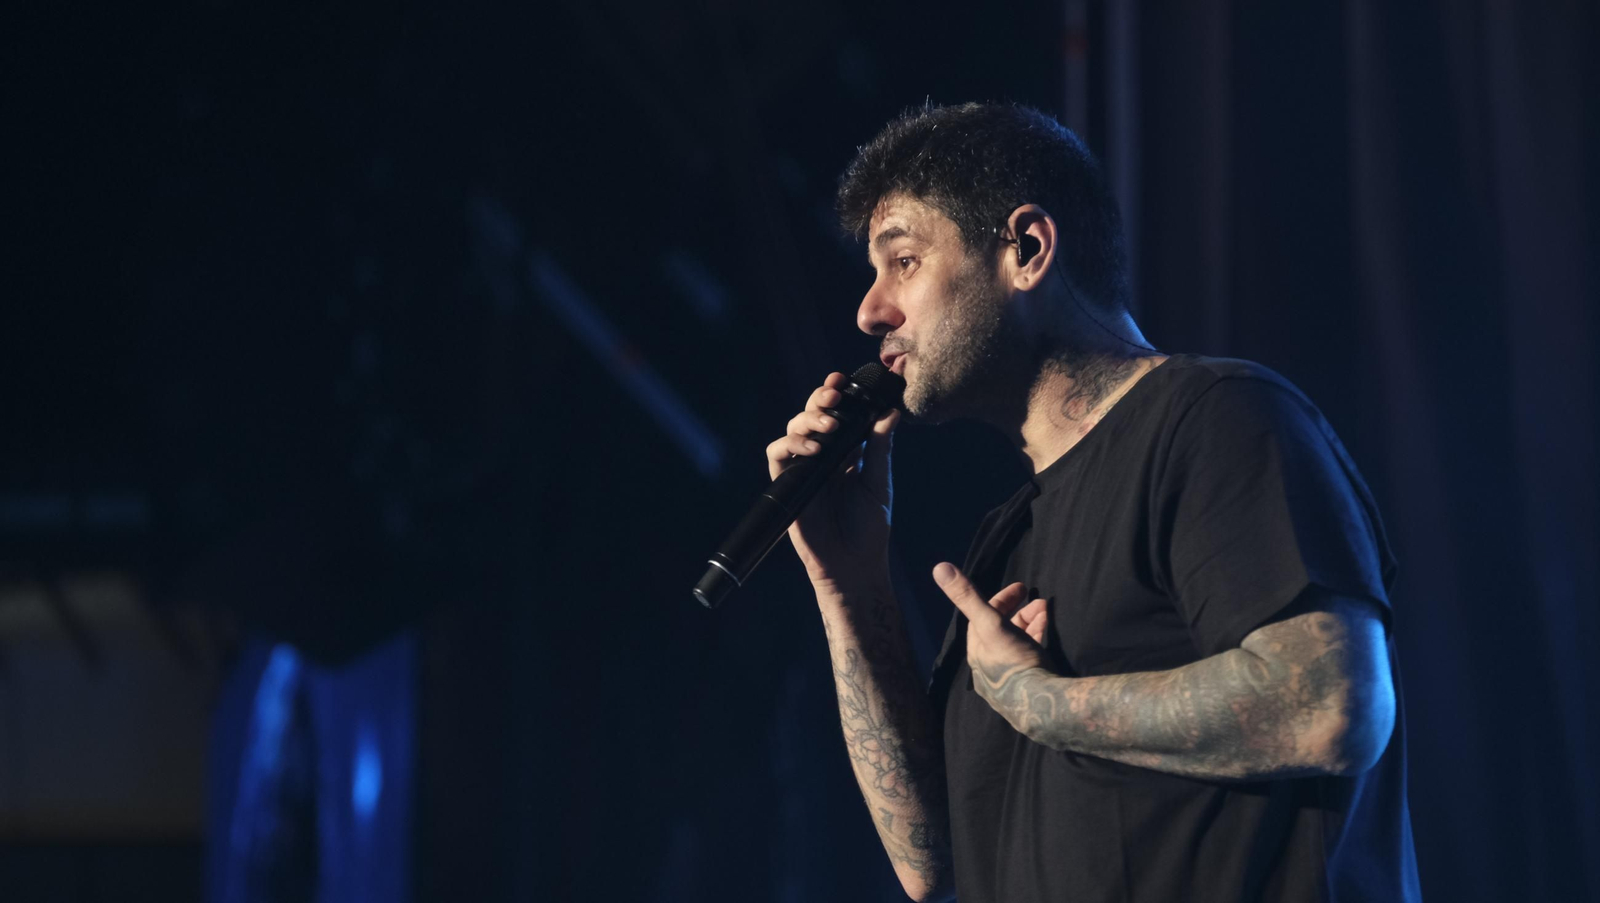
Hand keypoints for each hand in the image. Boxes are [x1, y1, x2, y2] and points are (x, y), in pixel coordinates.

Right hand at [766, 372, 900, 592]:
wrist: (854, 565)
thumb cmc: (870, 529)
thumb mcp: (880, 484)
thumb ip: (881, 448)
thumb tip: (890, 412)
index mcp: (845, 453)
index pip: (836, 415)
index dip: (835, 394)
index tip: (844, 380)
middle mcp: (822, 458)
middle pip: (811, 415)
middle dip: (819, 399)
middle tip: (835, 395)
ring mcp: (802, 470)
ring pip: (792, 429)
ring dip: (808, 420)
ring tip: (829, 426)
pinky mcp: (786, 486)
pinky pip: (777, 456)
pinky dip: (792, 445)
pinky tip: (814, 450)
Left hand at [933, 563, 1052, 730]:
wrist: (1043, 705)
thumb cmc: (1013, 662)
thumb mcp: (990, 624)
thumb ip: (967, 597)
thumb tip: (939, 567)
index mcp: (978, 651)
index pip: (984, 617)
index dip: (1002, 599)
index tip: (1022, 587)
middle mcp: (989, 666)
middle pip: (1002, 629)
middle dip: (1020, 611)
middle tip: (1038, 600)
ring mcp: (1009, 678)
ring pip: (1018, 641)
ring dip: (1031, 622)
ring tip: (1046, 611)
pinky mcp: (1029, 686)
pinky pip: (1031, 655)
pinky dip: (1038, 638)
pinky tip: (1049, 630)